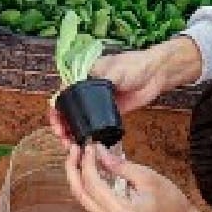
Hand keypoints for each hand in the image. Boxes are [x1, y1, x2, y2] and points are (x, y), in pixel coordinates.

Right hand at [47, 36, 203, 145]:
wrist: (155, 74)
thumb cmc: (135, 66)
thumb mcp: (115, 71)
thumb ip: (99, 80)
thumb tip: (80, 86)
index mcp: (83, 75)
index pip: (63, 92)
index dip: (56, 107)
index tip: (56, 120)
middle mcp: (86, 90)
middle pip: (67, 109)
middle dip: (61, 124)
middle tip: (62, 137)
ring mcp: (96, 103)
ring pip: (78, 119)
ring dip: (71, 132)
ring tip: (70, 145)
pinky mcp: (107, 113)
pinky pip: (93, 125)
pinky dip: (86, 134)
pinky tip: (84, 144)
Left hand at [64, 142, 202, 211]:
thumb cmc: (169, 201)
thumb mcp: (147, 177)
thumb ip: (120, 166)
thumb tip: (99, 151)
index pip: (94, 185)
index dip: (88, 163)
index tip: (89, 146)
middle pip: (81, 194)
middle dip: (74, 169)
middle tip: (74, 148)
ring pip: (83, 198)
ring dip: (78, 176)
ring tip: (78, 155)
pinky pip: (90, 202)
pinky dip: (87, 184)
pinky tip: (88, 168)